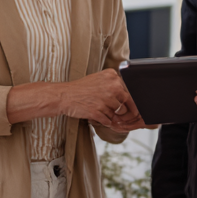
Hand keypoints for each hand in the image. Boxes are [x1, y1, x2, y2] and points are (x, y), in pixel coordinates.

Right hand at [8, 69, 144, 128]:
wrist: (64, 95)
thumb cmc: (81, 89)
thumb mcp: (100, 79)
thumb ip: (115, 85)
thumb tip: (131, 99)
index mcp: (113, 76)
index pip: (130, 92)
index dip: (131, 103)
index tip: (132, 109)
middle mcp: (112, 86)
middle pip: (126, 105)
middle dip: (123, 113)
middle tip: (117, 115)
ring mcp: (106, 99)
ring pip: (117, 114)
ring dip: (111, 116)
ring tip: (99, 110)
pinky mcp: (99, 111)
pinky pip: (108, 121)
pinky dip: (104, 121)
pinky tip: (96, 115)